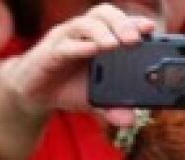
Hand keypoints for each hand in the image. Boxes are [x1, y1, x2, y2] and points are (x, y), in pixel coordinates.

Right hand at [0, 4, 154, 126]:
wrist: (33, 93)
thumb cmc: (67, 87)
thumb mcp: (93, 99)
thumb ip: (112, 107)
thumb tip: (130, 120)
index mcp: (98, 38)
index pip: (118, 22)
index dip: (134, 21)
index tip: (151, 29)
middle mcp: (82, 33)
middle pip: (103, 13)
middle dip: (121, 23)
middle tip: (134, 40)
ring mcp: (64, 39)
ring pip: (84, 23)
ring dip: (101, 32)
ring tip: (114, 45)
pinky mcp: (49, 52)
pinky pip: (65, 45)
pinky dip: (79, 47)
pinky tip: (91, 51)